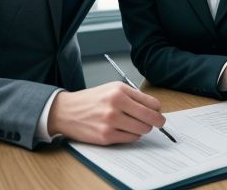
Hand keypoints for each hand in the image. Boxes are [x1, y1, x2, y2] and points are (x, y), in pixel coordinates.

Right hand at [48, 81, 164, 144]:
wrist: (67, 111)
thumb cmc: (92, 99)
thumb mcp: (113, 88)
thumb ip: (133, 96)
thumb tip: (154, 107)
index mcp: (120, 91)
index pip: (151, 102)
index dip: (157, 109)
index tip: (158, 112)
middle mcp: (116, 104)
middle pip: (150, 117)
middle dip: (156, 121)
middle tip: (158, 122)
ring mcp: (111, 122)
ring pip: (142, 130)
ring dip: (143, 129)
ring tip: (137, 125)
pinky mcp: (106, 136)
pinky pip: (130, 139)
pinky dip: (132, 136)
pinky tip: (126, 130)